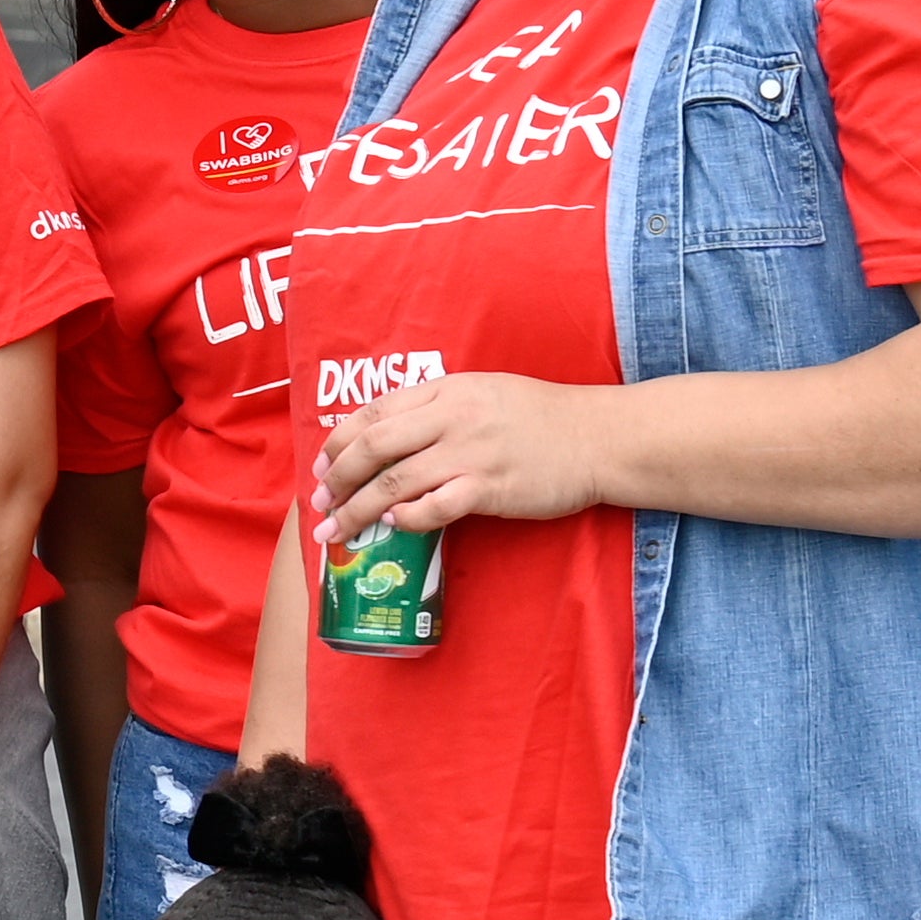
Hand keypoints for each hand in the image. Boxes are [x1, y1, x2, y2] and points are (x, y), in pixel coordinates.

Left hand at [314, 368, 611, 544]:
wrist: (600, 437)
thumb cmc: (542, 417)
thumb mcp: (485, 393)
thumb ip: (438, 408)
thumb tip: (388, 439)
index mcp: (447, 389)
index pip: (374, 412)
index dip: (338, 441)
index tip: (322, 466)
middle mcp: (453, 417)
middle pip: (373, 447)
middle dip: (336, 478)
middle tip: (320, 502)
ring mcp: (471, 452)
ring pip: (394, 481)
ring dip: (357, 509)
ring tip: (337, 530)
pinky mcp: (491, 487)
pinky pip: (434, 507)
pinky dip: (406, 518)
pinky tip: (393, 526)